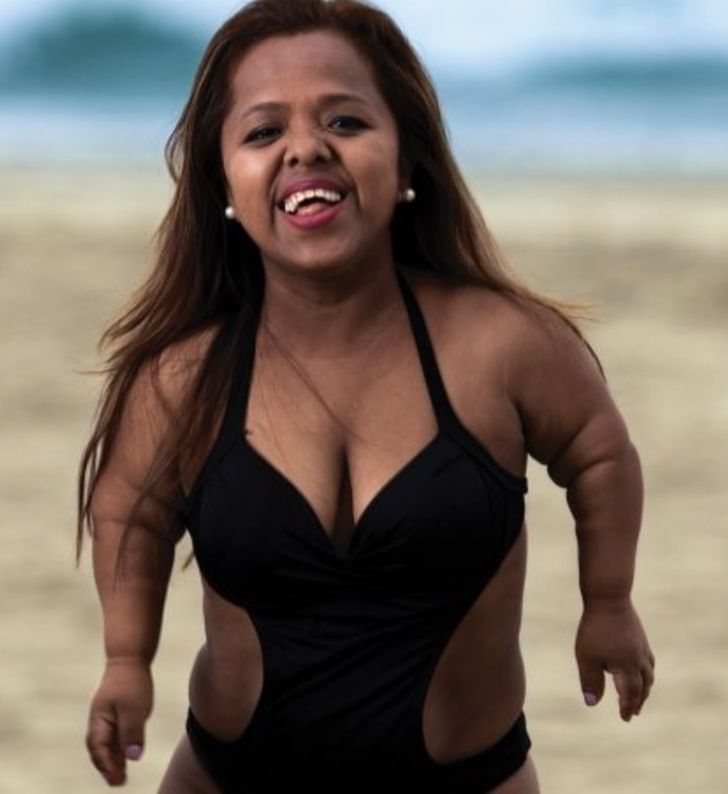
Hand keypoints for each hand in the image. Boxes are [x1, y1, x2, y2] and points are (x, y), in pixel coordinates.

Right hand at [85, 658, 152, 785]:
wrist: (129, 658)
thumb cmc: (131, 682)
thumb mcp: (134, 708)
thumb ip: (132, 732)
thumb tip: (132, 757)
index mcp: (99, 721)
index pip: (99, 750)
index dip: (107, 767)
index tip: (118, 779)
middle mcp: (99, 722)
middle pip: (99, 750)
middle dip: (107, 767)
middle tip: (118, 782)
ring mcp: (105, 717)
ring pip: (105, 744)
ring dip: (112, 760)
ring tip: (121, 777)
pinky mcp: (115, 713)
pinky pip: (113, 735)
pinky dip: (117, 748)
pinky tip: (125, 757)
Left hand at [574, 598, 654, 720]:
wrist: (608, 598)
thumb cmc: (595, 629)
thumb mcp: (587, 657)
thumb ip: (590, 681)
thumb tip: (591, 704)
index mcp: (627, 667)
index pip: (630, 693)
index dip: (626, 706)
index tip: (625, 718)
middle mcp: (639, 659)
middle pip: (643, 685)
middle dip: (638, 700)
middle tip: (634, 712)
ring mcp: (642, 646)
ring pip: (648, 673)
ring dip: (645, 686)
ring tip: (640, 694)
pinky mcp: (640, 635)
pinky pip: (648, 659)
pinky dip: (646, 670)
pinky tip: (639, 667)